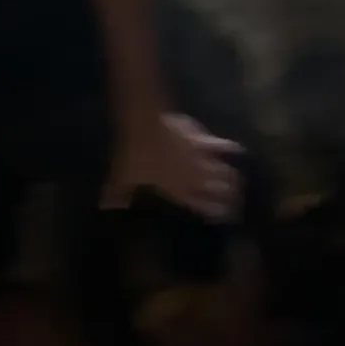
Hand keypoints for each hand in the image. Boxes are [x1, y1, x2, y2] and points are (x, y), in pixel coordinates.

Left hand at [101, 112, 244, 220]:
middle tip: (238, 202)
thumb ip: (116, 196)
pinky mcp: (202, 141)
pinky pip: (222, 146)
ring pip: (225, 172)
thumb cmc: (133, 157)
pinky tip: (238, 150)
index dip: (218, 213)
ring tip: (240, 183)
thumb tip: (104, 208)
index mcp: (179, 192)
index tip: (227, 217)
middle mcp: (196, 179)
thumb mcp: (121, 180)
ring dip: (233, 178)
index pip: (205, 207)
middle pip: (221, 192)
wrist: (144, 128)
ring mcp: (201, 159)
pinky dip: (230, 148)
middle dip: (231, 198)